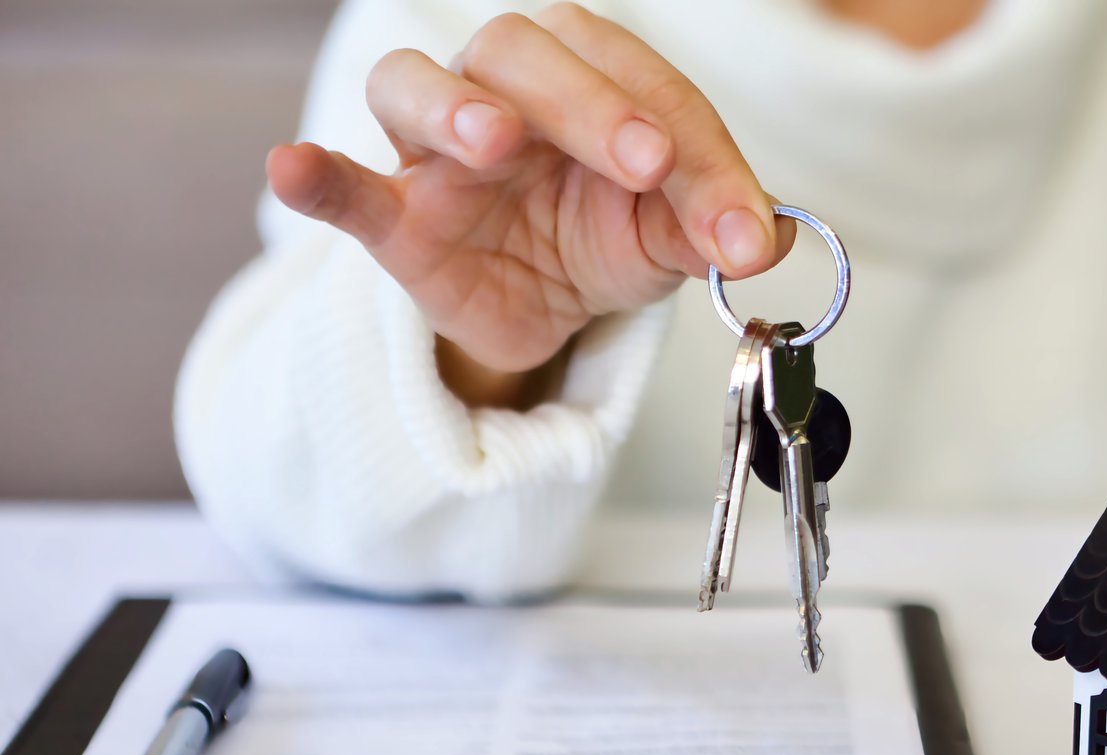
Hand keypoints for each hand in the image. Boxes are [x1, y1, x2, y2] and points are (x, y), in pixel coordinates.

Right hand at [265, 4, 792, 403]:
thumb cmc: (604, 239)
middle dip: (590, 104)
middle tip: (646, 164)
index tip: (740, 228)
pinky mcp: (393, 217)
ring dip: (456, 108)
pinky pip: (344, 186)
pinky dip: (318, 177)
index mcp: (590, 77)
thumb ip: (712, 228)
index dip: (698, 157)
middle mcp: (506, 90)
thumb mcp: (671, 240)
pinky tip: (295, 170)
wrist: (545, 309)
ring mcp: (437, 151)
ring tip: (493, 144)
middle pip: (525, 53)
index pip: (643, 88)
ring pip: (417, 88)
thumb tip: (771, 236)